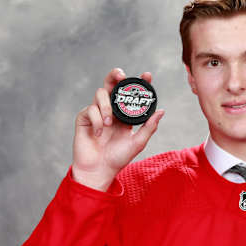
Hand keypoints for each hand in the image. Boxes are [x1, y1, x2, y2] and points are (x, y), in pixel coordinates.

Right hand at [71, 68, 163, 190]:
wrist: (99, 170)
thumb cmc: (118, 158)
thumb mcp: (138, 142)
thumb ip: (149, 127)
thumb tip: (161, 111)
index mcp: (124, 114)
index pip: (131, 94)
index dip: (139, 82)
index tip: (147, 75)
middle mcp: (111, 110)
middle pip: (112, 84)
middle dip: (115, 75)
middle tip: (121, 75)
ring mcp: (96, 112)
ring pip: (100, 93)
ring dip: (106, 106)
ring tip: (109, 123)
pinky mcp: (84, 118)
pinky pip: (90, 109)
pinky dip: (96, 120)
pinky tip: (100, 133)